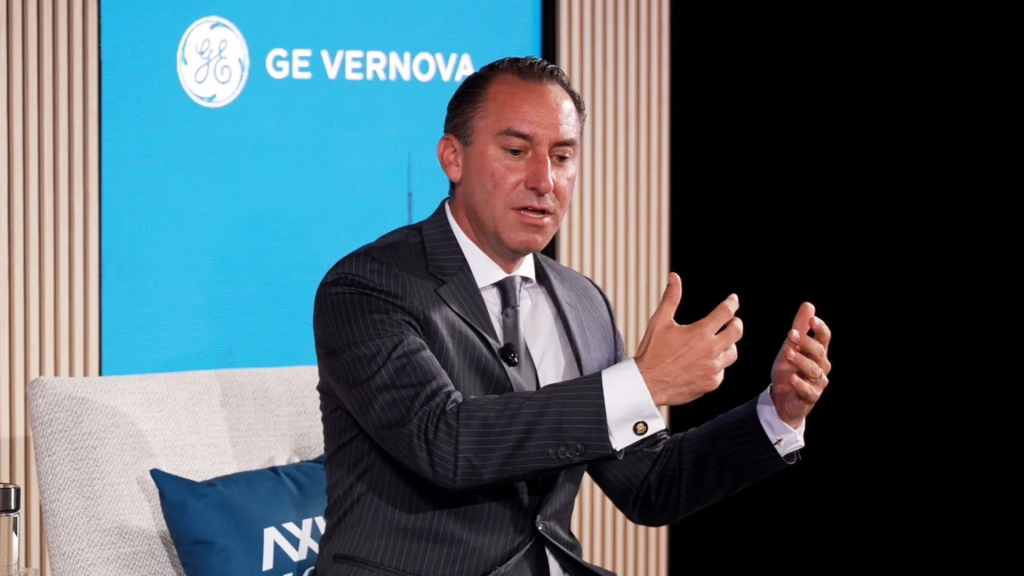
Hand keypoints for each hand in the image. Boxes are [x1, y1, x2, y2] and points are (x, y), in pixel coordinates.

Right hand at [635, 273, 742, 405]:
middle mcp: (711, 350)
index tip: (733, 300)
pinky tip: (706, 362)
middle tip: (733, 321)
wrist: (647, 383)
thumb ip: (671, 298)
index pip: (726, 312)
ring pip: (732, 353)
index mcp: (700, 332)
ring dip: (728, 345)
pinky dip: (717, 365)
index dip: (731, 303)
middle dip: (736, 323)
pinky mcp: (711, 383)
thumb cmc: (652, 352)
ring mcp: (713, 368)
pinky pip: (722, 371)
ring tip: (720, 342)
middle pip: (737, 332)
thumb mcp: (659, 322)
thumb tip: (674, 277)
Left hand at [771, 302, 831, 427]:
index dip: (820, 328)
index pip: (824, 338)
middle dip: (806, 342)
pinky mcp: (810, 397)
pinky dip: (800, 384)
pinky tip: (792, 378)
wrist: (782, 399)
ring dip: (800, 361)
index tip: (812, 320)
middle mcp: (821, 366)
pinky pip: (807, 390)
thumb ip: (800, 328)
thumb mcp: (791, 347)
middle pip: (818, 352)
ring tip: (787, 353)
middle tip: (791, 334)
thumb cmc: (790, 369)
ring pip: (813, 370)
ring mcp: (817, 382)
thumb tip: (808, 305)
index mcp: (818, 352)